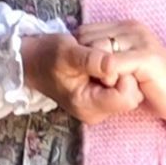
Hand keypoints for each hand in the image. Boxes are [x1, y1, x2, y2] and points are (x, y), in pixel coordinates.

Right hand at [20, 32, 143, 126]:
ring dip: (121, 72)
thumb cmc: (48, 56)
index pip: (126, 96)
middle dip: (124, 73)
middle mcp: (97, 111)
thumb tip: (113, 64)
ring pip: (131, 90)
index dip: (122, 74)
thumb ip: (90, 59)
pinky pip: (124, 86)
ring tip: (100, 61)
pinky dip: (118, 73)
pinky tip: (102, 64)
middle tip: (103, 60)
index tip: (106, 60)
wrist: (34, 62)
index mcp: (88, 105)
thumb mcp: (66, 52)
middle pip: (132, 95)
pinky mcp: (103, 98)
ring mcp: (101, 107)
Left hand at [76, 20, 165, 126]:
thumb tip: (80, 61)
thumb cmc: (155, 86)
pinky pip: (112, 64)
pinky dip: (106, 77)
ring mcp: (140, 40)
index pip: (84, 32)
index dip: (80, 54)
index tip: (87, 75)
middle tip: (97, 82)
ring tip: (107, 86)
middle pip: (86, 38)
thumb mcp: (125, 69)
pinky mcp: (146, 57)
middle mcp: (131, 28)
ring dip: (95, 72)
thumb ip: (107, 60)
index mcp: (125, 28)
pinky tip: (114, 88)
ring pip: (97, 50)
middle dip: (84, 62)